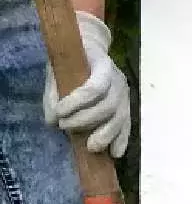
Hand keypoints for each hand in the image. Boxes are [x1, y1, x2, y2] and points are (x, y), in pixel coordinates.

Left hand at [41, 12, 128, 156]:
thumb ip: (53, 93)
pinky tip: (115, 153)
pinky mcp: (126, 107)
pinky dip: (121, 140)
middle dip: (87, 120)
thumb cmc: (71, 61)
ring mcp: (125, 95)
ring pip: (121, 117)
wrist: (91, 50)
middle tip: (65, 127)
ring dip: (106, 134)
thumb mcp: (57, 70)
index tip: (59, 112)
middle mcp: (118, 81)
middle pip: (109, 105)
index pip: (95, 87)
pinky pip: (127, 125)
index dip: (77, 102)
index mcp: (102, 66)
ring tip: (91, 147)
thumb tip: (52, 121)